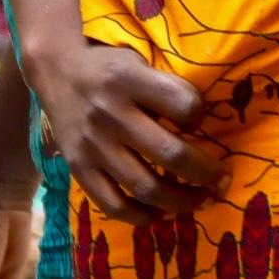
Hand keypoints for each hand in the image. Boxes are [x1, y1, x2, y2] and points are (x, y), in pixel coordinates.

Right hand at [29, 41, 224, 223]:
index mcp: (129, 79)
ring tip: (200, 200)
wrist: (56, 71)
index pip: (183, 104)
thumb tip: (206, 125)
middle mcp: (110, 113)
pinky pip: (113, 204)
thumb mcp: (137, 61)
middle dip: (205, 173)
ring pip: (145, 187)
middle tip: (222, 180)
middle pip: (170, 154)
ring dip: (181, 201)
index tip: (202, 122)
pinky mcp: (78, 168)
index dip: (201, 115)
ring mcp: (93, 145)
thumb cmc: (108, 67)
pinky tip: (160, 213)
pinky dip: (141, 217)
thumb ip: (165, 88)